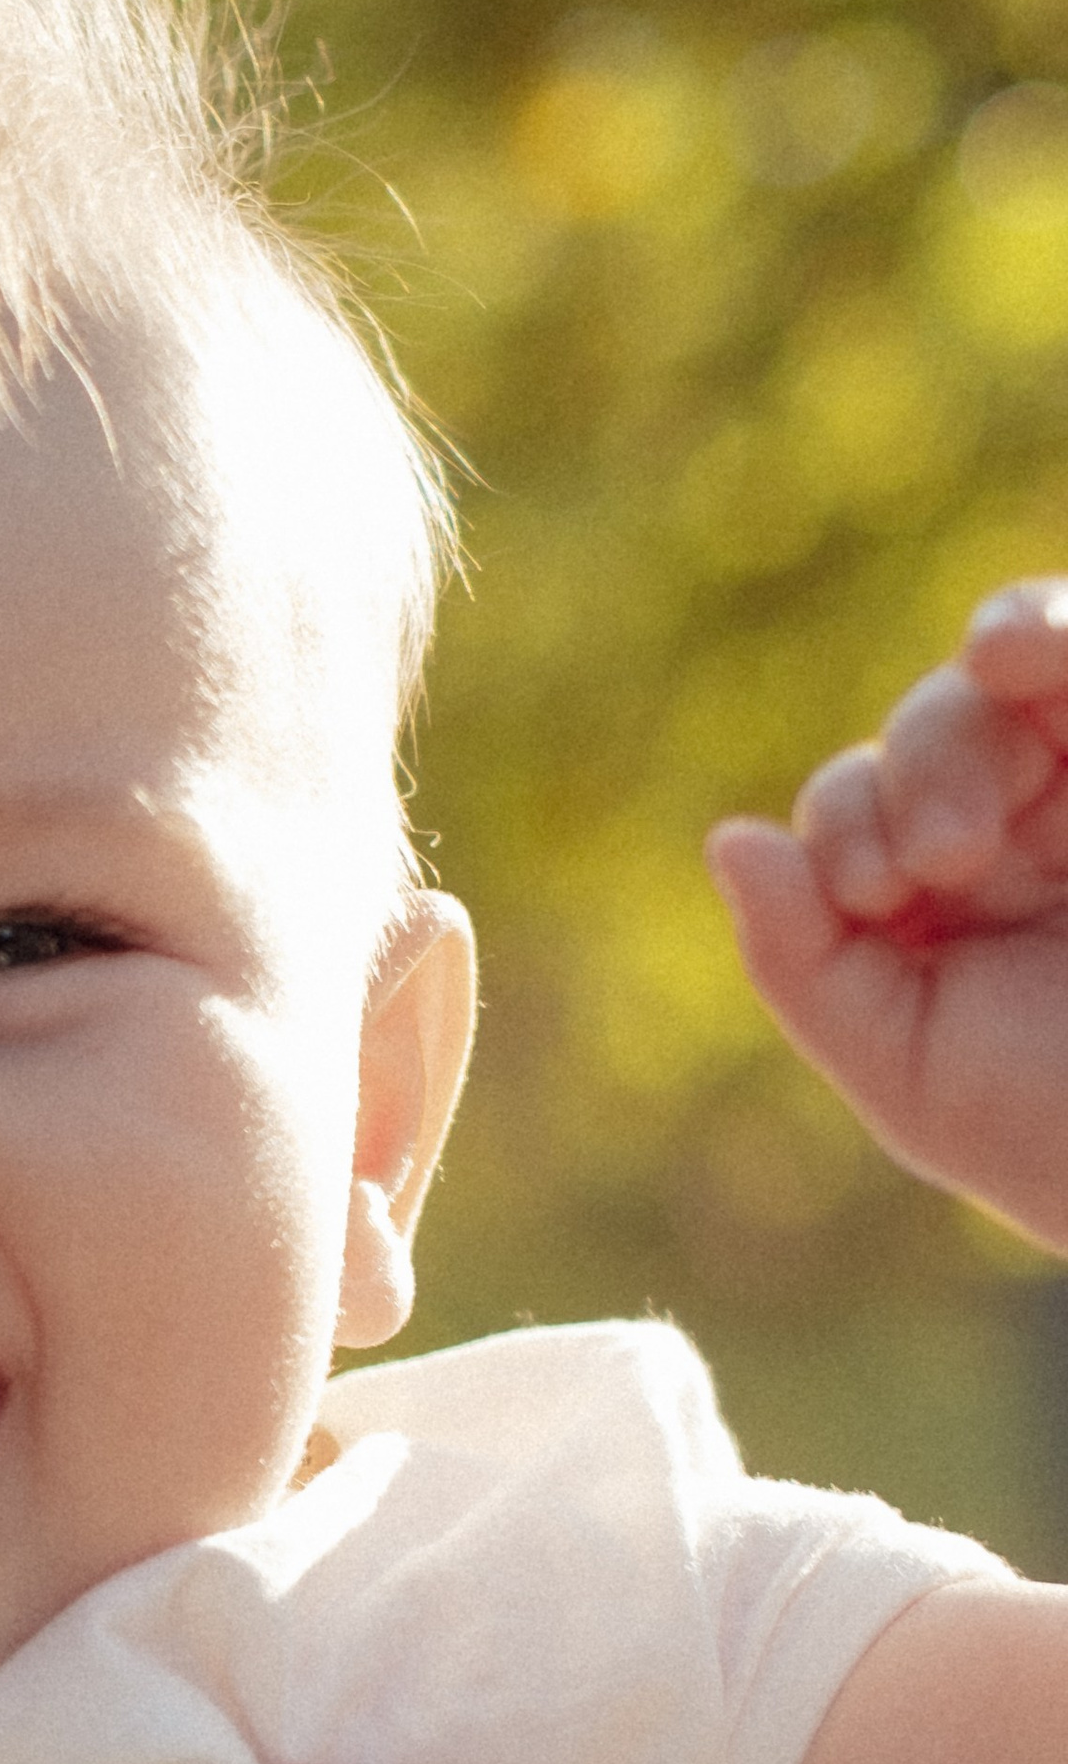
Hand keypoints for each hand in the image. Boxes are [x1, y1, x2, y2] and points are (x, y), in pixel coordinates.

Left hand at [707, 578, 1067, 1250]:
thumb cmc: (1061, 1134)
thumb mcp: (907, 1071)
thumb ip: (804, 963)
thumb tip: (728, 838)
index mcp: (952, 907)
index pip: (859, 807)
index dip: (847, 825)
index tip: (876, 893)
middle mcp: (1033, 835)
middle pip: (933, 727)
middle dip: (915, 773)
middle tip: (947, 857)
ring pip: (1014, 676)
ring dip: (971, 720)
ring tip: (983, 766)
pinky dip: (1048, 629)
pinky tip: (1011, 650)